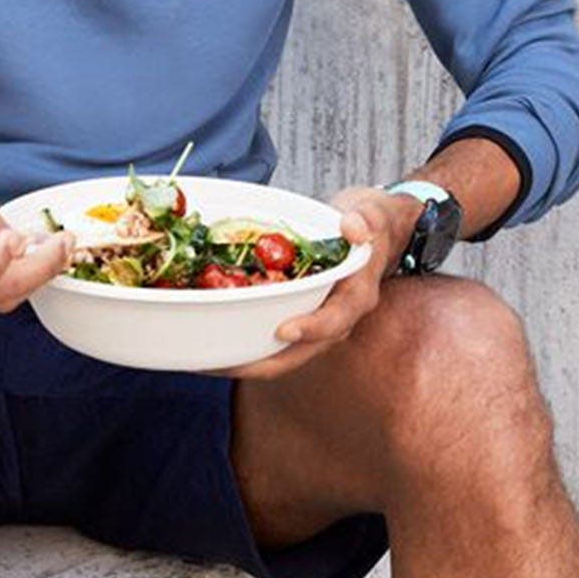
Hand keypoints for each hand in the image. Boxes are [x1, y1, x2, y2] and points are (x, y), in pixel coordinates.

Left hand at [208, 185, 417, 380]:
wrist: (371, 235)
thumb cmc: (367, 223)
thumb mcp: (369, 213)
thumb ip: (362, 219)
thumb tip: (353, 228)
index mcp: (357, 297)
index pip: (336, 320)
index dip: (311, 328)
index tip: (282, 330)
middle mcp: (337, 318)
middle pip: (300, 351)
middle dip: (263, 363)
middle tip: (224, 363)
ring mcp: (316, 322)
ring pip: (283, 353)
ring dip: (247, 361)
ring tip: (207, 362)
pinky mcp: (299, 317)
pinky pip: (273, 339)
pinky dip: (246, 343)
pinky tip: (213, 340)